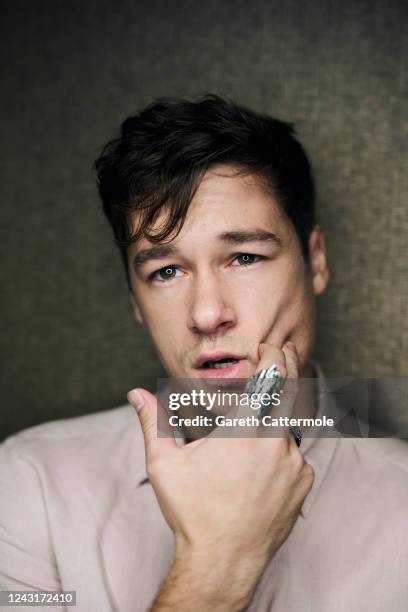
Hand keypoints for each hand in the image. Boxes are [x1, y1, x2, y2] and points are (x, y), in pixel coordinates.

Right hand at [127, 342, 314, 608]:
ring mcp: (294, 464)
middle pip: (289, 392)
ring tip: (253, 431)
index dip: (272, 355)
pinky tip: (258, 469)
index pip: (271, 376)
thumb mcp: (165, 464)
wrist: (222, 561)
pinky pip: (294, 457)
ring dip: (274, 420)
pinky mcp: (302, 484)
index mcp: (245, 429)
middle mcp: (276, 441)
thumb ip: (153, 422)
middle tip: (279, 353)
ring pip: (288, 428)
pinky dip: (280, 452)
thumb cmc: (193, 512)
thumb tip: (136, 394)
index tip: (269, 345)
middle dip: (285, 368)